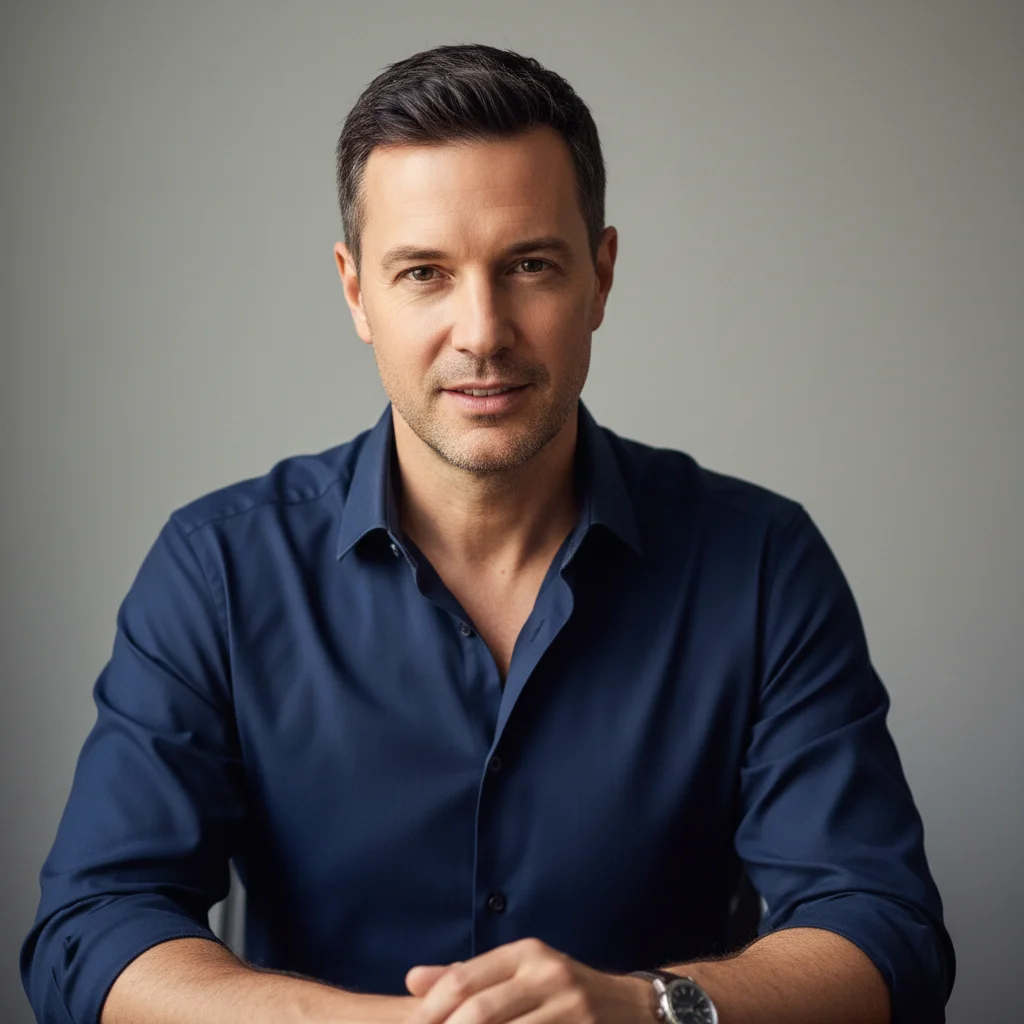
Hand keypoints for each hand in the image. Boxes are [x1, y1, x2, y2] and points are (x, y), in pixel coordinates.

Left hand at [404, 937, 652, 1023]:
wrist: (632, 1009)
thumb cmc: (560, 991)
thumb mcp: (520, 972)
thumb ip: (467, 976)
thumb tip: (411, 979)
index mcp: (527, 953)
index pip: (464, 979)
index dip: (431, 1010)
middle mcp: (548, 975)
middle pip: (479, 1013)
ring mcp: (570, 1008)